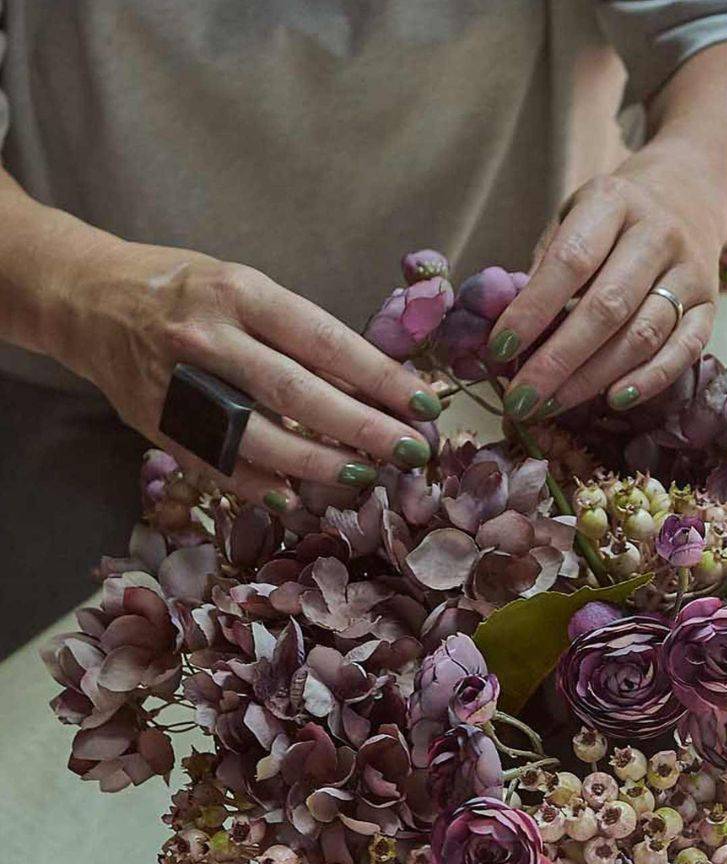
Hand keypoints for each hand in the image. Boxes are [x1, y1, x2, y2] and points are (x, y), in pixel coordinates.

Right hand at [52, 240, 442, 508]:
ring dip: (319, 463)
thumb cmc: (187, 293)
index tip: (426, 404)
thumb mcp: (245, 290)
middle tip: (411, 450)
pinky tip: (298, 499)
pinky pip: (218, 464)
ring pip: (259, 436)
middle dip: (363, 428)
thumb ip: (300, 338)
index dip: (380, 377)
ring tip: (365, 475)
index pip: (325, 341)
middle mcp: (209, 337)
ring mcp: (180, 385)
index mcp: (241, 292)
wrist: (89, 300)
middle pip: (298, 393)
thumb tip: (377, 389)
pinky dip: (261, 485)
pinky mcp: (159, 424)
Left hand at [491, 150, 726, 421]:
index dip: (533, 309)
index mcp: (613, 202)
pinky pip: (684, 349)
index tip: (499, 349)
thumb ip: (543, 269)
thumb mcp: (572, 220)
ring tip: (552, 405)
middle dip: (558, 360)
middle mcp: (658, 234)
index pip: (570, 262)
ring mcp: (690, 271)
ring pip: (642, 335)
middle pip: (607, 307)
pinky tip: (613, 400)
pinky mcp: (712, 305)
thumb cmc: (610, 222)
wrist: (689, 194)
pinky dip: (649, 380)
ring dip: (593, 378)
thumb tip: (507, 336)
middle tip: (520, 399)